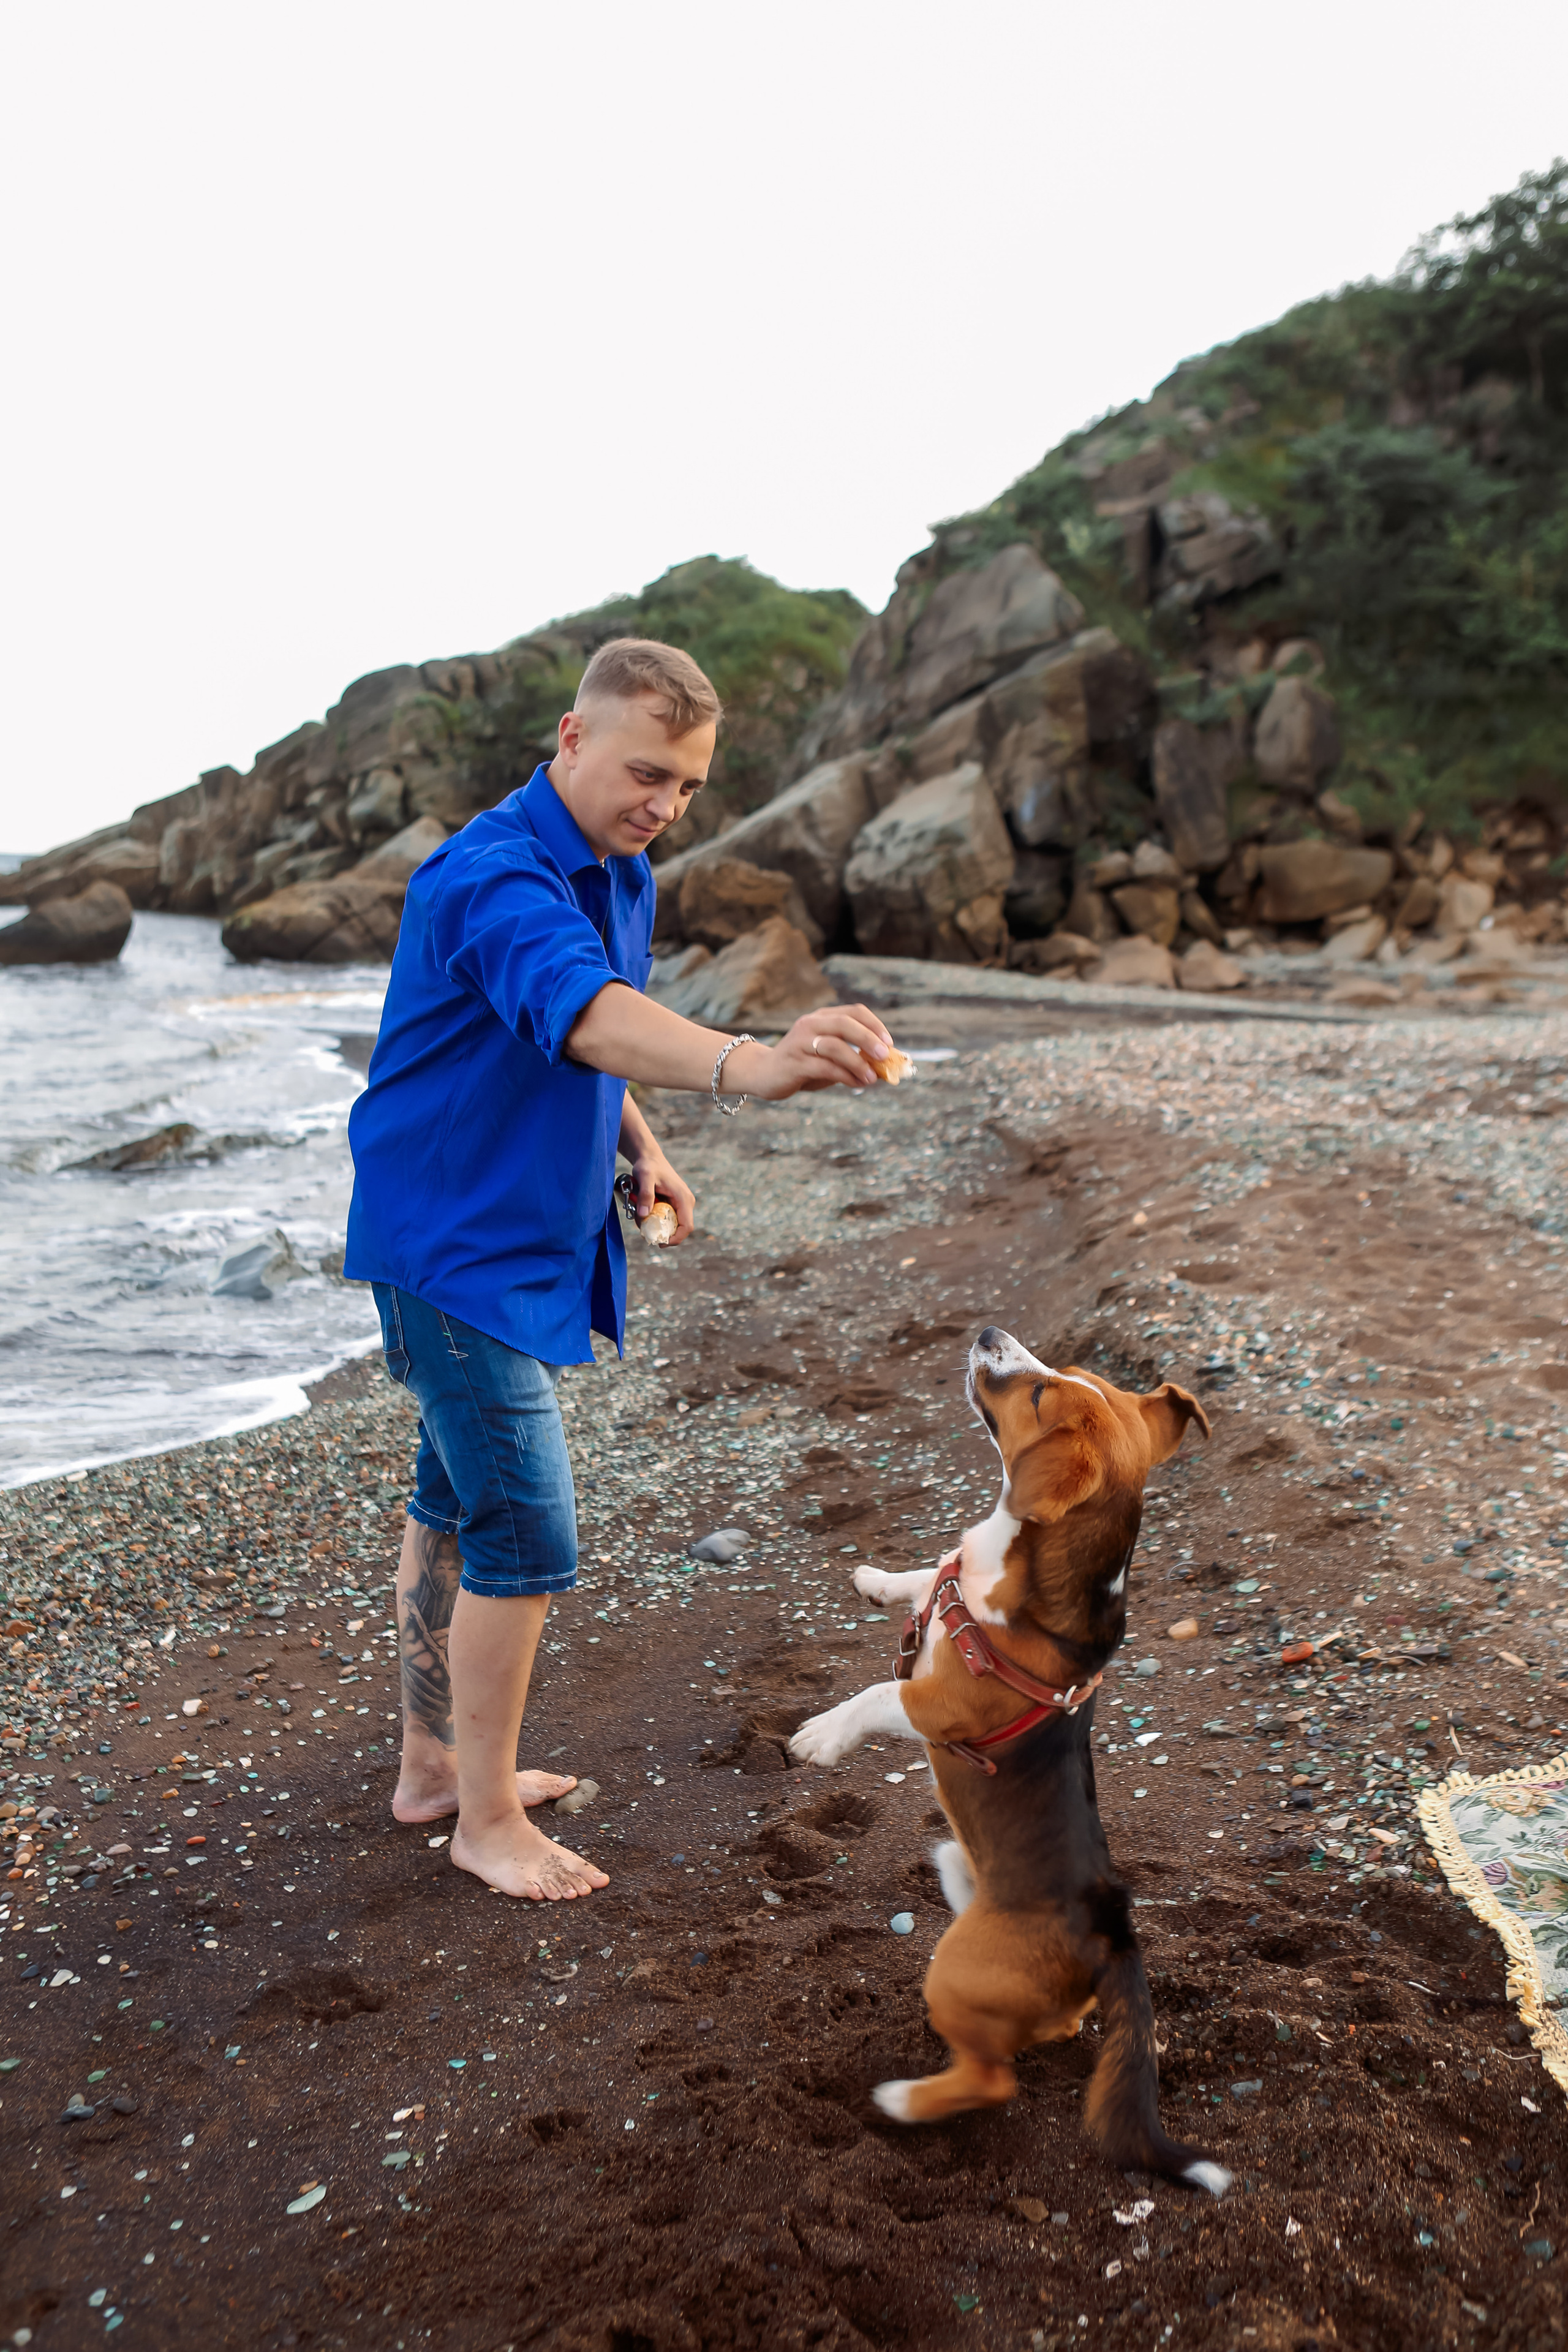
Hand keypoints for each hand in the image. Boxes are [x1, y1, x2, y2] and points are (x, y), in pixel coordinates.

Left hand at [626, 1142, 695, 1243]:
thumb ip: (645, 1194)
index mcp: (684, 1199)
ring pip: (673, 1224)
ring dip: (657, 1227)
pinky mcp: (674, 1204)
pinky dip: (656, 1220)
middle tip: (646, 1233)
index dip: (676, 1239)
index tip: (660, 1243)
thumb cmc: (648, 1165)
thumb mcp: (644, 1177)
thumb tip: (644, 1215)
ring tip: (641, 1219)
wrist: (649, 1158)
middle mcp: (686, 1203)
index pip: (687, 1227)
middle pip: (680, 1229)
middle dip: (663, 1234)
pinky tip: (644, 1214)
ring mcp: (681, 1204)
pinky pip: (668, 1218)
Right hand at [728, 1004, 895, 1101]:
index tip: (889, 1043)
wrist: (763, 1074)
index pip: (853, 1012)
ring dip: (857, 1062)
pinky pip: (824, 1067)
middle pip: (845, 1024)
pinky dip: (845, 1076)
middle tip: (885, 1055)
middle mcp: (810, 1025)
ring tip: (871, 1078)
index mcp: (821, 1018)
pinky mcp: (794, 1062)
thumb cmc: (803, 1065)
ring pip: (834, 1046)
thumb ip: (852, 1058)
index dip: (874, 1025)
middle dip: (869, 1039)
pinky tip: (856, 1084)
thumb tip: (884, 1068)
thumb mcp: (829, 1058)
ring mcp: (800, 1042)